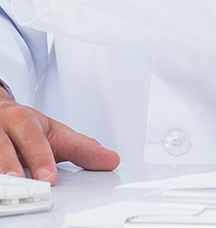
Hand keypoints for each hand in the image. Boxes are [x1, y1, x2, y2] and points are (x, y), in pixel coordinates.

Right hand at [0, 99, 118, 181]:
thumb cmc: (28, 128)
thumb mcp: (57, 134)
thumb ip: (82, 149)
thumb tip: (112, 160)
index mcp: (25, 121)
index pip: (34, 139)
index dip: (42, 158)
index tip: (50, 178)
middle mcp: (4, 129)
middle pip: (6, 148)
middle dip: (15, 166)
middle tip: (32, 184)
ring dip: (0, 171)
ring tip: (8, 187)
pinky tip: (0, 185)